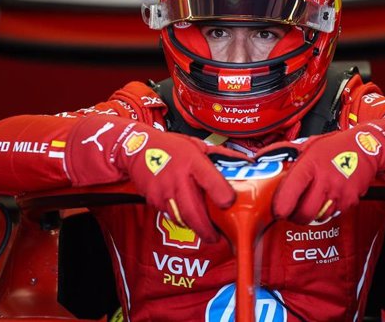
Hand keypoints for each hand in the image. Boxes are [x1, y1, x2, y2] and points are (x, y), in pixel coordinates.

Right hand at [69, 116, 249, 241]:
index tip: (230, 203)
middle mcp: (178, 178)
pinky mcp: (154, 200)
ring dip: (194, 227)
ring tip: (205, 230)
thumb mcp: (198, 145)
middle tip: (216, 238)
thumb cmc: (172, 146)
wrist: (137, 147)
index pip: (210, 180)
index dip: (222, 195)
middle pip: (193, 211)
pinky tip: (186, 214)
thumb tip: (247, 162)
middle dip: (206, 229)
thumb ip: (222, 155)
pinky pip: (170, 215)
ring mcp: (163, 190)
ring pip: (182, 218)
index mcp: (193, 161)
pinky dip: (180, 218)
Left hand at [256, 125, 384, 223]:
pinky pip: (334, 214)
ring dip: (312, 215)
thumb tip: (261, 156)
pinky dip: (328, 210)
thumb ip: (286, 153)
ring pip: (319, 216)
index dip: (281, 206)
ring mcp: (338, 191)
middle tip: (292, 213)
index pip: (291, 191)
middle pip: (305, 212)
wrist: (367, 147)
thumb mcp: (308, 144)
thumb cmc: (335, 146)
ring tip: (311, 203)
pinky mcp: (350, 200)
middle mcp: (325, 179)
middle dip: (296, 217)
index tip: (277, 211)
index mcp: (310, 164)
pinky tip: (328, 197)